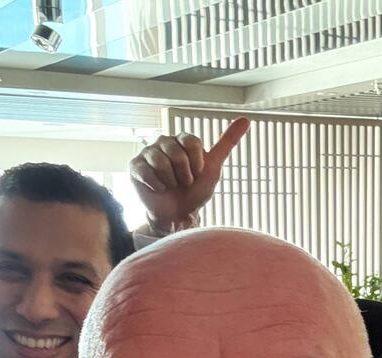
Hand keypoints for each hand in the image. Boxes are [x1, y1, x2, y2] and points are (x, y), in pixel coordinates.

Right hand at [131, 118, 249, 229]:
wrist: (177, 214)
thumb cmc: (195, 191)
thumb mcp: (214, 167)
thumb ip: (227, 142)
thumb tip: (245, 119)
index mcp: (183, 140)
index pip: (192, 142)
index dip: (197, 163)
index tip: (197, 174)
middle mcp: (164, 142)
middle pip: (176, 153)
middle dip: (184, 174)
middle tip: (183, 183)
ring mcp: (148, 153)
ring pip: (161, 161)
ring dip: (171, 181)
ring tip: (171, 186)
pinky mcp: (135, 166)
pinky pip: (146, 171)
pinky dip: (157, 185)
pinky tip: (159, 189)